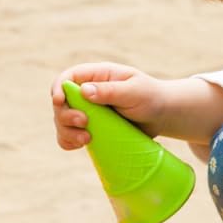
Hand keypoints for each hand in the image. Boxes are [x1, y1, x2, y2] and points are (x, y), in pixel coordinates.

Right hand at [50, 62, 167, 149]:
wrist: (163, 116)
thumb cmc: (151, 97)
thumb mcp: (135, 91)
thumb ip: (111, 91)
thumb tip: (84, 91)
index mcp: (97, 76)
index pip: (68, 78)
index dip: (59, 88)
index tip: (59, 101)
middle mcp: (87, 93)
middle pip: (61, 102)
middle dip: (66, 115)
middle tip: (84, 123)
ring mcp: (88, 112)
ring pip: (62, 121)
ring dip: (67, 132)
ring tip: (86, 139)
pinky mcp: (91, 128)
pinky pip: (70, 136)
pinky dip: (69, 142)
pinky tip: (79, 145)